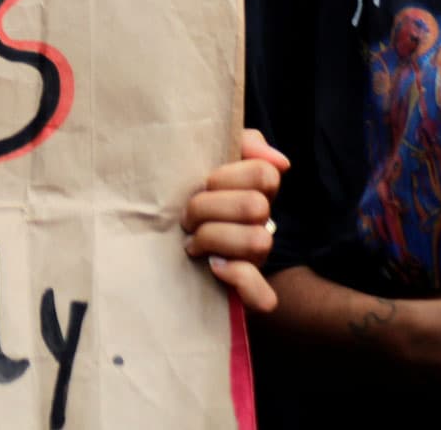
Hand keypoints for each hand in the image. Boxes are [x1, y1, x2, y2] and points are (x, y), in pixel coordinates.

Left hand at [184, 128, 287, 311]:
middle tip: (185, 217)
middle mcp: (260, 226)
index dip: (227, 176)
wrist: (160, 254)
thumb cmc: (185, 198)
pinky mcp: (248, 294)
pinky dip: (238, 278)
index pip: (264, 174)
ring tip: (190, 242)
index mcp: (253, 194)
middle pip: (255, 206)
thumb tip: (280, 162)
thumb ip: (242, 144)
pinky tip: (213, 267)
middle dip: (207, 207)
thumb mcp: (206, 162)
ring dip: (213, 238)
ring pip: (258, 241)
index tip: (200, 182)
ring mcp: (257, 260)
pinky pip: (263, 295)